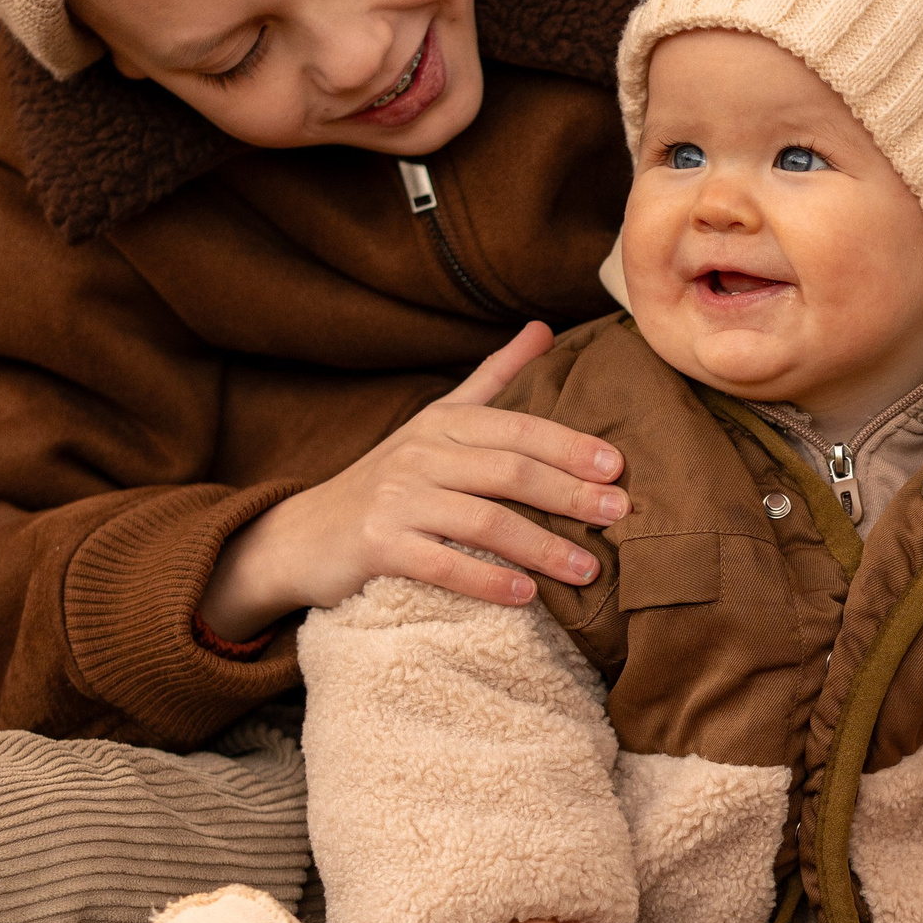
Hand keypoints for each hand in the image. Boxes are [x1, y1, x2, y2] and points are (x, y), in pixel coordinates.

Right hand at [197, 321, 629, 638]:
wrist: (304, 535)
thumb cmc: (387, 481)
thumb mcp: (436, 422)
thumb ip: (493, 378)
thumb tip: (544, 327)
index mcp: (442, 422)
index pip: (517, 428)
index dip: (569, 445)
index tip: (617, 467)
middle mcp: (419, 453)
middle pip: (508, 471)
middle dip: (569, 493)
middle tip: (619, 514)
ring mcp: (396, 499)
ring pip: (483, 521)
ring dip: (541, 546)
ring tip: (587, 567)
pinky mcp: (376, 545)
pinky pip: (443, 563)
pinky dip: (488, 581)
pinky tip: (526, 595)